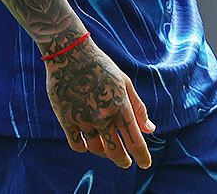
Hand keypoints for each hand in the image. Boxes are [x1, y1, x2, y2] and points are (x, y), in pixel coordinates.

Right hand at [43, 38, 153, 168]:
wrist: (69, 53)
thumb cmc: (100, 66)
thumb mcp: (124, 82)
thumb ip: (138, 108)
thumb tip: (150, 130)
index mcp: (120, 106)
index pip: (135, 140)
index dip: (142, 155)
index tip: (144, 164)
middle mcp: (103, 116)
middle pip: (116, 151)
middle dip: (123, 160)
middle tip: (125, 163)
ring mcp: (84, 118)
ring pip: (97, 149)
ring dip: (104, 153)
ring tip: (106, 149)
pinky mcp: (66, 119)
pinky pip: (77, 144)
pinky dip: (84, 147)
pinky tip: (88, 143)